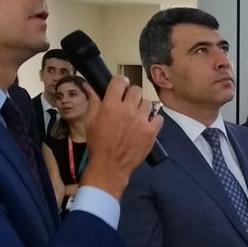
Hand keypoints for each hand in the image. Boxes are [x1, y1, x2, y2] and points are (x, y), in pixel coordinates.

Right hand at [81, 76, 163, 199]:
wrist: (110, 165)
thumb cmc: (98, 144)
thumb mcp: (90, 120)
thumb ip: (93, 100)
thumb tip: (89, 85)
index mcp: (111, 105)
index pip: (120, 81)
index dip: (120, 83)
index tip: (120, 87)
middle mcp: (128, 110)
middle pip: (136, 90)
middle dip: (131, 95)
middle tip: (128, 103)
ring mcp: (141, 120)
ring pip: (148, 102)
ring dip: (142, 107)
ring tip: (136, 116)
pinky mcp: (151, 131)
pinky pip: (159, 118)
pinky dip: (154, 120)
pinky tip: (146, 125)